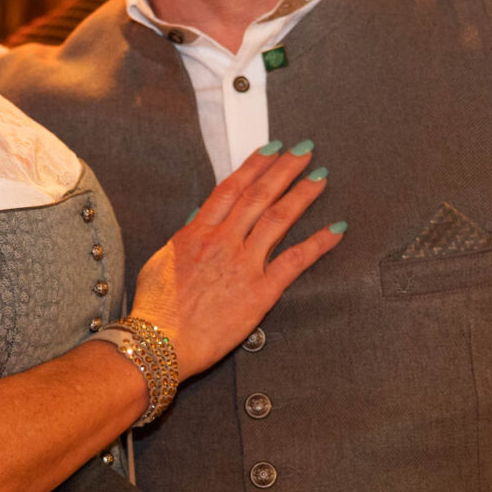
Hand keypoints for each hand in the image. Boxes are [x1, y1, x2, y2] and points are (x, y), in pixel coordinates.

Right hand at [130, 142, 343, 379]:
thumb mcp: (162, 262)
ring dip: (302, 195)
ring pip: (278, 219)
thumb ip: (184, 239)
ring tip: (320, 177)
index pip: (231, 189)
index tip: (272, 149)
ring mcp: (243, 265)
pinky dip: (318, 243)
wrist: (160, 341)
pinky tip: (336, 229)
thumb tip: (198, 221)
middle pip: (259, 195)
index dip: (254, 165)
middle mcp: (223, 242)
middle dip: (284, 169)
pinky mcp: (260, 291)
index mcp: (197, 233)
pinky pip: (295, 261)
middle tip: (304, 151)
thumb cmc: (155, 309)